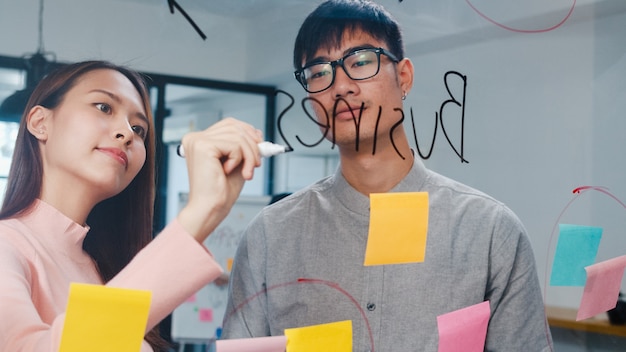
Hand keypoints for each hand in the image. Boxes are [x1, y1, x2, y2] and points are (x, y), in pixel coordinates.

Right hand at [176, 117, 262, 242]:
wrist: (210, 209)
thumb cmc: (220, 192)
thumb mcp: (237, 162)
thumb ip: (244, 146)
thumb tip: (257, 132)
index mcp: (200, 140)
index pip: (229, 124)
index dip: (248, 133)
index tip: (259, 147)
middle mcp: (195, 138)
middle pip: (235, 127)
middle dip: (252, 146)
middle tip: (255, 164)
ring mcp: (197, 141)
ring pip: (237, 136)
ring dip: (249, 155)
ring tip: (247, 172)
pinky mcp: (203, 146)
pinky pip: (234, 145)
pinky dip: (239, 159)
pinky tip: (228, 171)